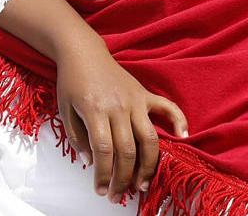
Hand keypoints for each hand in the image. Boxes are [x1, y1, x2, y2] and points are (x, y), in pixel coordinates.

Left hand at [54, 32, 188, 202]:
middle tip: (118, 195)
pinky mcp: (145, 94)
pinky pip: (167, 107)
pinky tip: (183, 137)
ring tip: (142, 185)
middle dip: (123, 178)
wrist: (82, 52)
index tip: (101, 190)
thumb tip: (92, 163)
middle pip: (127, 150)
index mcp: (94, 109)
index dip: (104, 174)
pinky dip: (178, 121)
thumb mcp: (64, 109)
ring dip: (148, 166)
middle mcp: (118, 106)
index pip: (104, 150)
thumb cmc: (71, 82)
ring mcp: (135, 100)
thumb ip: (77, 137)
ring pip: (149, 138)